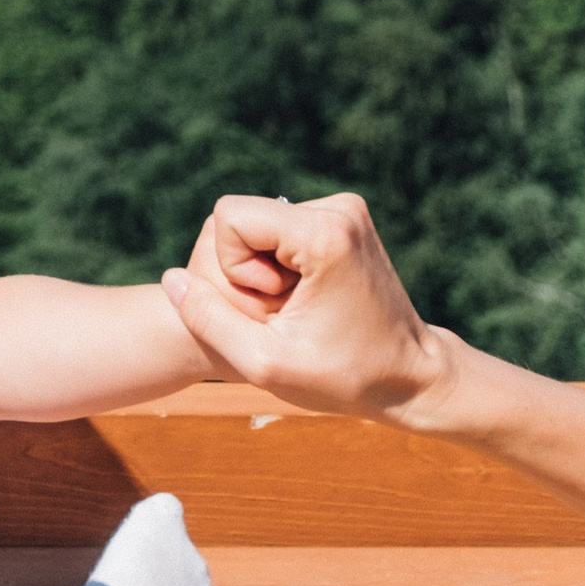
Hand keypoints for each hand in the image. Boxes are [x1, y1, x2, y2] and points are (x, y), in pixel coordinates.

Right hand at [160, 189, 448, 421]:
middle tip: (288, 312)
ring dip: (266, 270)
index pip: (230, 217)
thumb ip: (208, 320)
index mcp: (325, 233)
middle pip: (244, 217)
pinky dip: (283, 265)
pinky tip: (309, 299)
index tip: (277, 306)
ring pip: (260, 223)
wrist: (412, 378)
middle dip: (250, 270)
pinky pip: (281, 228)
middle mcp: (340, 207)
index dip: (236, 269)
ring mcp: (347, 209)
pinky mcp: (346, 218)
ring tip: (301, 309)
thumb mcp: (265, 363)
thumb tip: (171, 280)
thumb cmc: (345, 378)